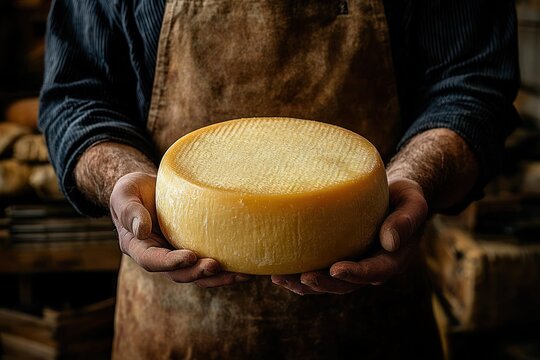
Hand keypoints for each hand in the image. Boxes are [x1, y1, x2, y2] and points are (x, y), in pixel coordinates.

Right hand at [110, 172, 251, 287]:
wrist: (147, 188)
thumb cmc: (132, 190)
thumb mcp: (125, 195)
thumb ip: (130, 211)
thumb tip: (142, 230)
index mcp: (139, 248)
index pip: (153, 260)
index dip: (170, 262)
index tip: (189, 257)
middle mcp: (160, 256)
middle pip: (179, 273)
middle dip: (197, 273)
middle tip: (215, 266)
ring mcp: (177, 254)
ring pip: (198, 274)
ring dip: (218, 277)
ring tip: (240, 275)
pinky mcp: (194, 248)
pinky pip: (209, 262)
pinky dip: (227, 268)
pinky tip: (246, 266)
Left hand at [271, 178, 427, 294]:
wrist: (394, 196)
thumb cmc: (403, 196)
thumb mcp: (413, 202)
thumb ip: (407, 219)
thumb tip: (390, 241)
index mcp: (392, 258)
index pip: (375, 270)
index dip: (356, 273)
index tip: (337, 269)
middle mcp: (370, 267)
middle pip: (346, 284)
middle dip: (324, 283)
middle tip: (303, 278)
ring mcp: (352, 265)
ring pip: (328, 282)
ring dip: (304, 284)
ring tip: (280, 279)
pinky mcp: (337, 257)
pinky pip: (318, 270)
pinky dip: (298, 273)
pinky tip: (277, 271)